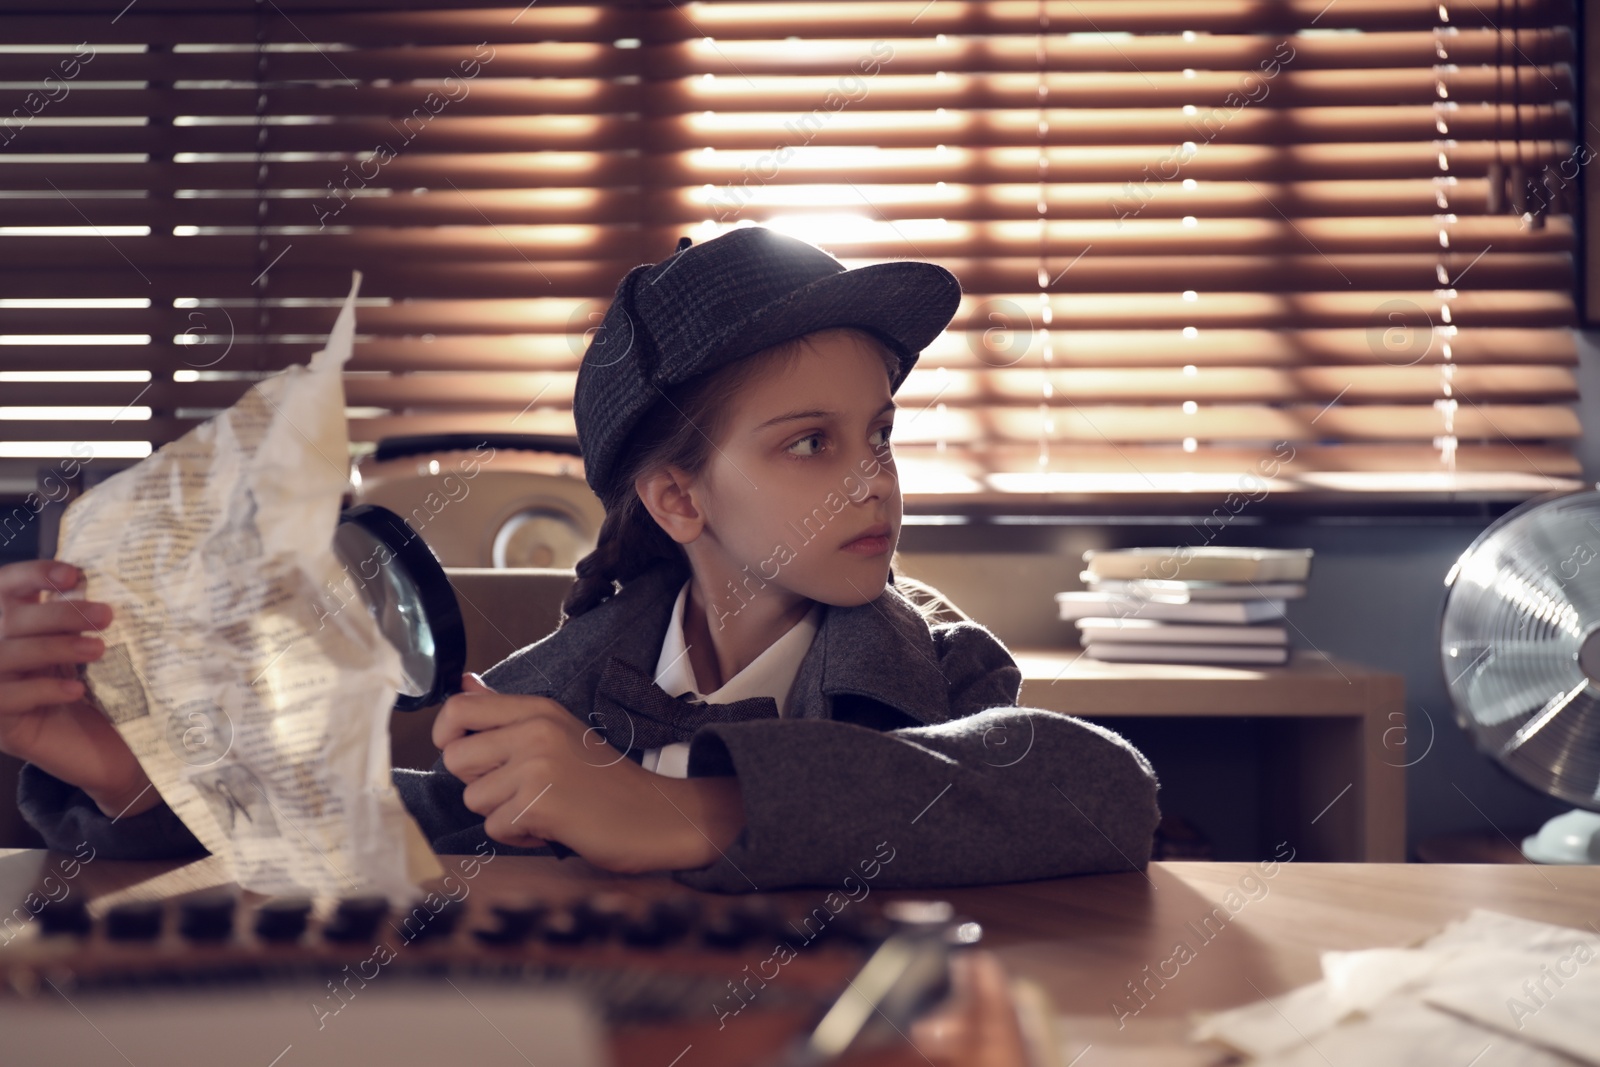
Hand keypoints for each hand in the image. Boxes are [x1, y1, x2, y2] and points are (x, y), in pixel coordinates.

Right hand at [0, 560, 156, 818]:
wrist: (115, 754)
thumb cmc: (107, 694)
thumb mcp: (98, 651)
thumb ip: (90, 619)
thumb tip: (112, 579)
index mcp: (20, 627)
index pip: (8, 588)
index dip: (34, 575)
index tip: (74, 576)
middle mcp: (0, 653)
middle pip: (8, 620)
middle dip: (57, 614)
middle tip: (105, 616)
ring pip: (5, 656)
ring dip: (54, 648)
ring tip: (99, 649)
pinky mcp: (2, 727)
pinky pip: (7, 699)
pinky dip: (42, 689)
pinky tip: (76, 689)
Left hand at [434, 674, 745, 873]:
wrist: (655, 814)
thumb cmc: (603, 779)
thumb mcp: (556, 731)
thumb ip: (505, 710)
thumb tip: (464, 683)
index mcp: (538, 709)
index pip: (459, 708)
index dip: (446, 736)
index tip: (467, 755)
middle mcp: (535, 730)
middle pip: (456, 758)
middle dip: (479, 783)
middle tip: (518, 788)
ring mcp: (537, 766)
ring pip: (473, 798)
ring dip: (501, 813)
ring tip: (541, 806)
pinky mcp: (539, 803)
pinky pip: (495, 827)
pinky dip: (519, 835)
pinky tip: (551, 825)